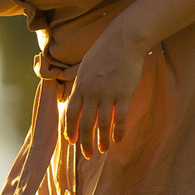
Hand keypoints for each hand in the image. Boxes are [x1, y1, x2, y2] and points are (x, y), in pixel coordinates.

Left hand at [61, 27, 143, 157]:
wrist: (124, 39)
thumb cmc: (105, 50)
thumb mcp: (86, 66)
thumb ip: (81, 84)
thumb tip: (78, 99)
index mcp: (80, 85)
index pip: (70, 113)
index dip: (70, 130)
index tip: (72, 141)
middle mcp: (91, 92)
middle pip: (85, 123)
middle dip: (85, 142)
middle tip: (88, 155)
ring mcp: (107, 94)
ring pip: (102, 124)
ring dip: (102, 140)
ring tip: (102, 150)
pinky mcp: (124, 94)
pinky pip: (119, 118)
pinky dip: (118, 131)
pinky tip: (118, 140)